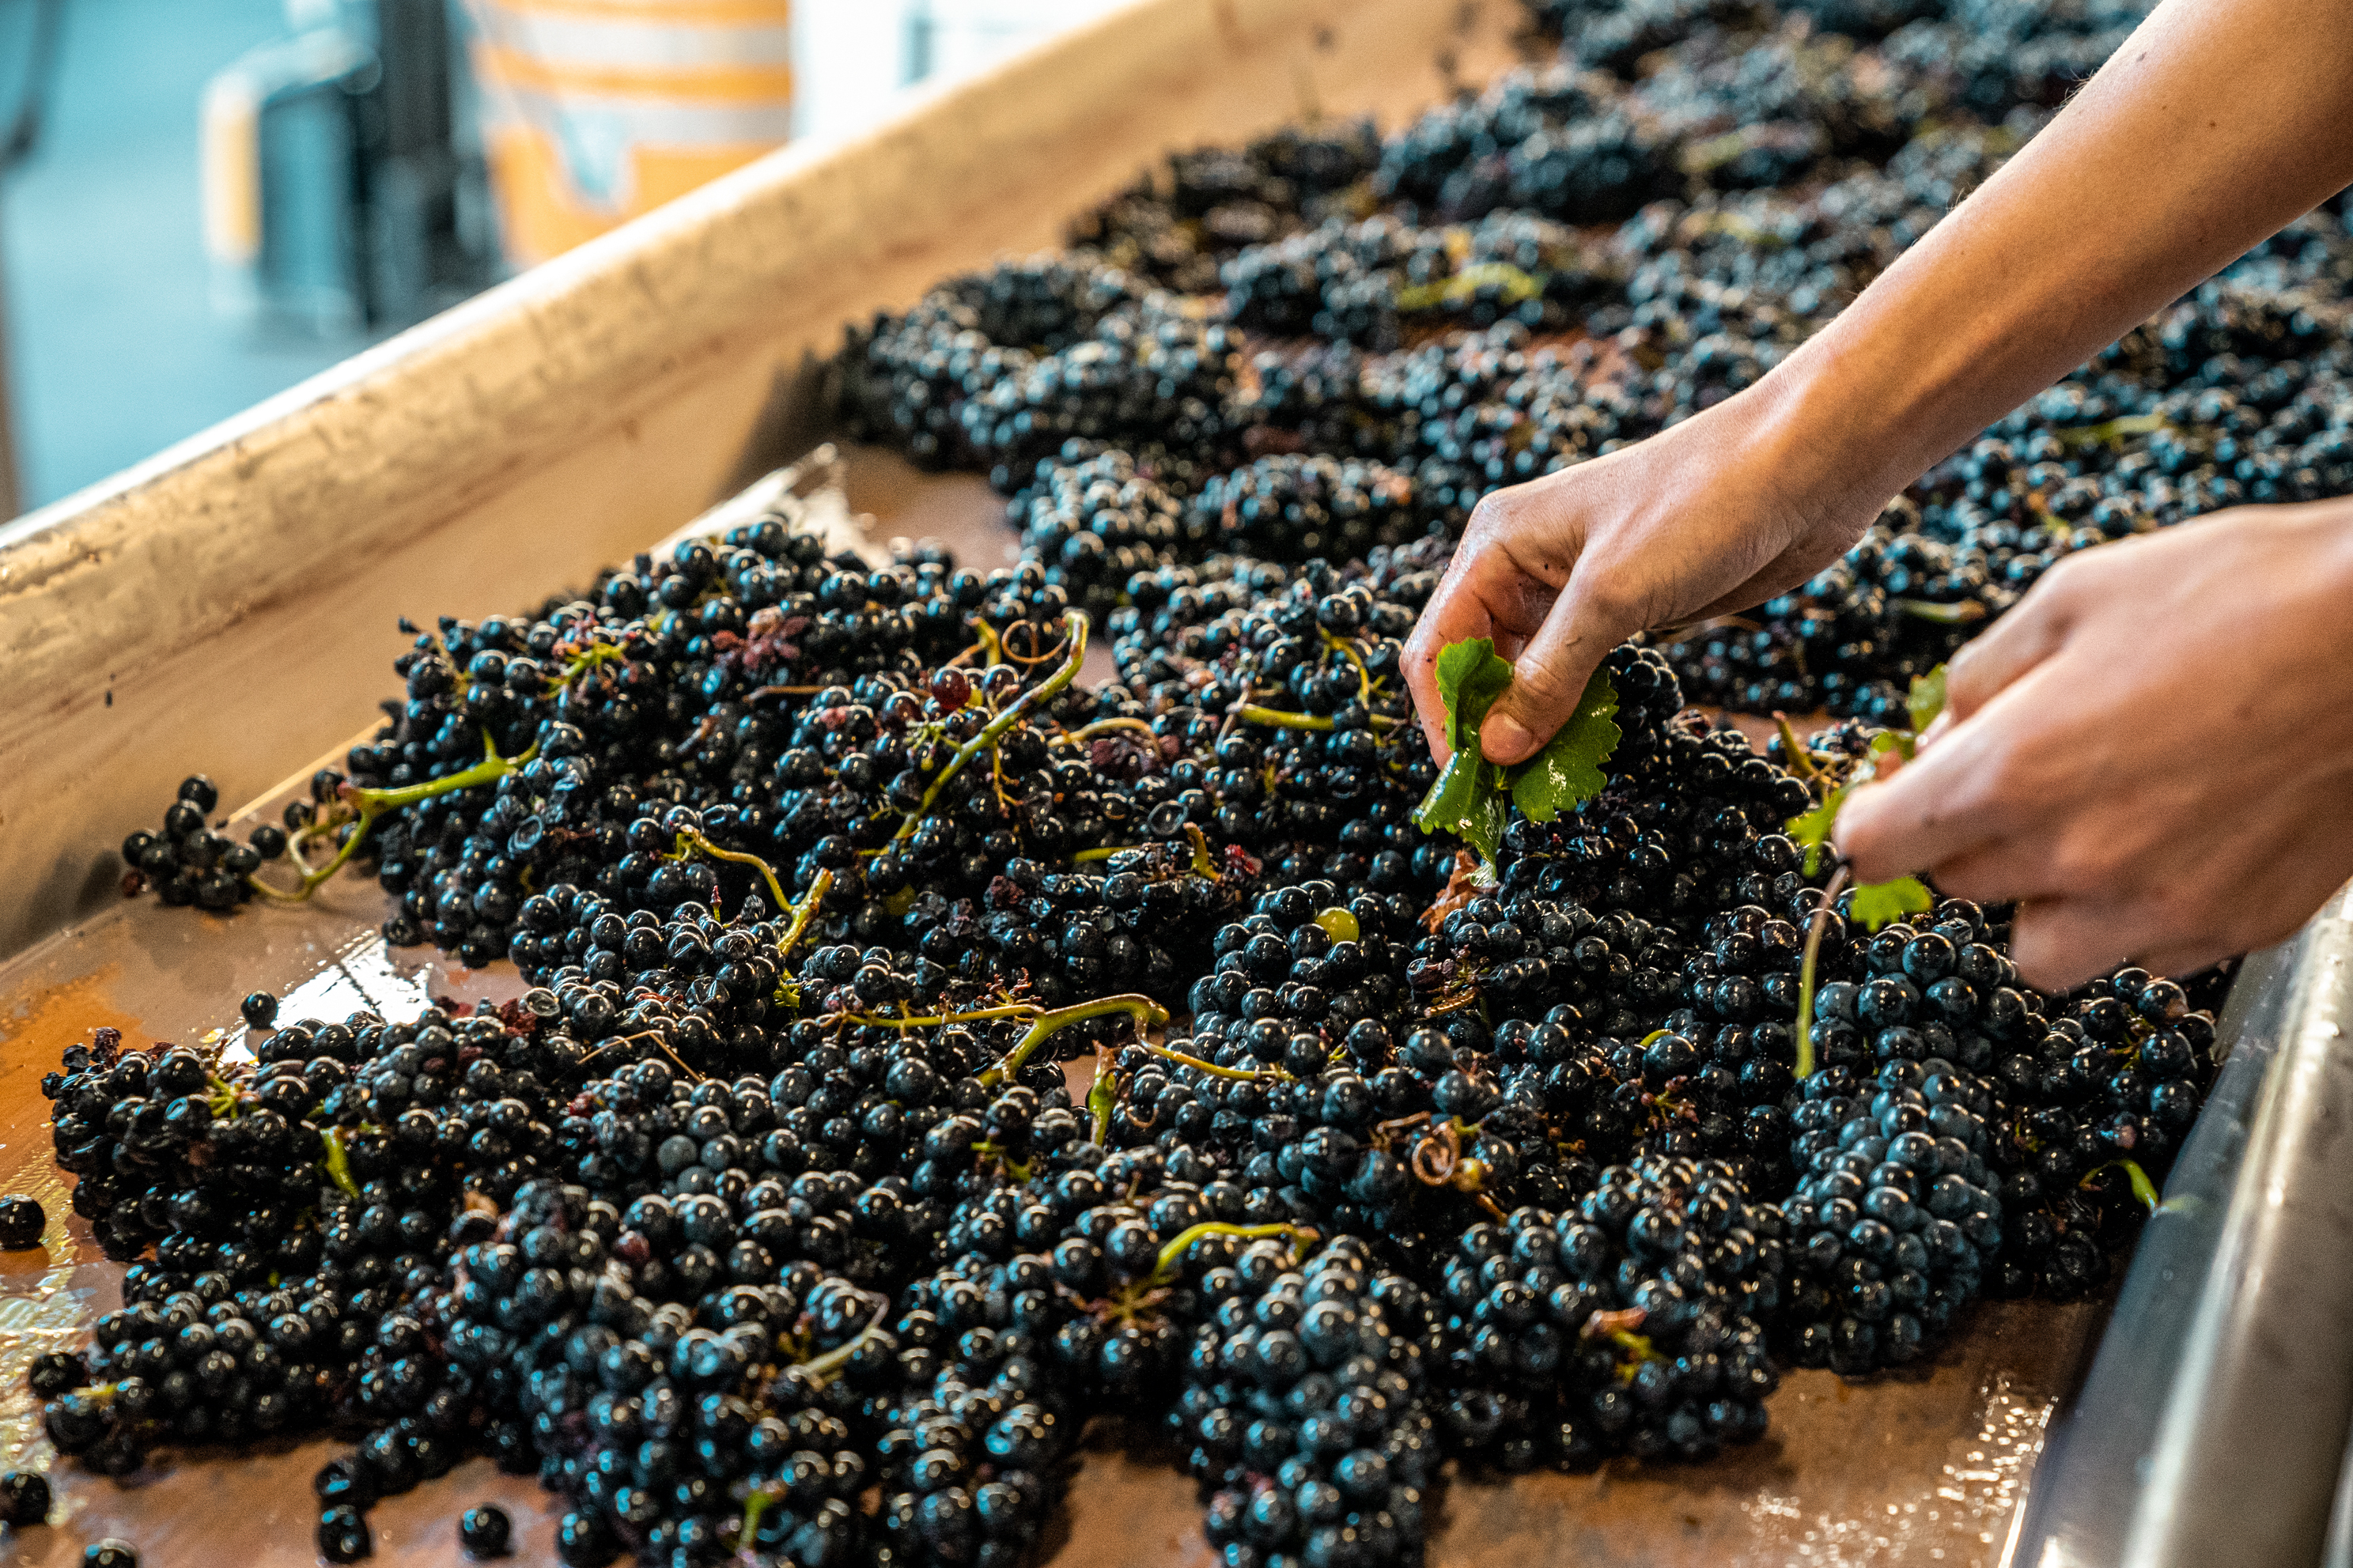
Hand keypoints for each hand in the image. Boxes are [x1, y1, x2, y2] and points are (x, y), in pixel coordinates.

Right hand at [1403, 379, 1887, 765]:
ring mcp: (1570, 588)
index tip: (1467, 784)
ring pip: (1523, 674)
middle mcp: (1520, 565)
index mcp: (1496, 543)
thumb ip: (1548, 677)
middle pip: (1473, 664)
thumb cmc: (1701, 506)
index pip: (1437, 647)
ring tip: (1541, 788)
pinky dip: (1571, 714)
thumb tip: (1494, 752)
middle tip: (1503, 800)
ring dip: (1527, 729)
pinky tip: (1580, 753)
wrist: (1805, 465)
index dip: (1444, 719)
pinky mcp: (1619, 607)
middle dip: (1482, 730)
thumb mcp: (1613, 596)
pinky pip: (1573, 673)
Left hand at [1836, 499, 2352, 988]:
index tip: (1887, 798)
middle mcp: (2077, 856)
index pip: (1875, 847)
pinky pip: (2147, 954)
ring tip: (2089, 833)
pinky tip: (2171, 844)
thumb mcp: (2077, 594)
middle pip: (1956, 891)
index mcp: (2014, 772)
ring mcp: (2160, 905)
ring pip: (2044, 951)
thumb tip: (1941, 731)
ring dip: (2042, 902)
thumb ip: (1984, 675)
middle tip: (2011, 784)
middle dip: (1964, 841)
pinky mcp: (2236, 926)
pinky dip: (2136, 915)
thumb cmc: (2243, 592)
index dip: (1869, 819)